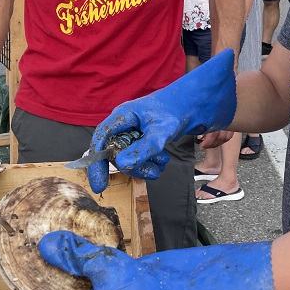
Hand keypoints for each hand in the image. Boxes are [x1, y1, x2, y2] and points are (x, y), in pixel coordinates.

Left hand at [36, 230, 275, 289]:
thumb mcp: (105, 272)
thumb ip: (76, 256)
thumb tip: (46, 244)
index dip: (33, 286)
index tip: (24, 262)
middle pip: (63, 289)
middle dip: (53, 267)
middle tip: (39, 239)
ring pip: (82, 276)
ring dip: (73, 257)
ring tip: (58, 231)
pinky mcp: (123, 282)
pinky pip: (101, 267)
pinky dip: (93, 253)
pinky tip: (87, 234)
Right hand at [87, 49, 236, 191]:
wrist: (193, 104)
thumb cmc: (175, 110)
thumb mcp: (160, 132)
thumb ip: (143, 148)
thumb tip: (122, 165)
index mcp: (122, 117)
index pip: (100, 140)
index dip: (96, 163)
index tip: (100, 185)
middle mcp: (124, 125)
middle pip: (115, 154)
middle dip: (133, 166)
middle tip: (152, 172)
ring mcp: (132, 133)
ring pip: (128, 159)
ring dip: (145, 166)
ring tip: (162, 163)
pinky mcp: (141, 140)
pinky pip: (138, 158)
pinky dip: (150, 163)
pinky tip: (163, 161)